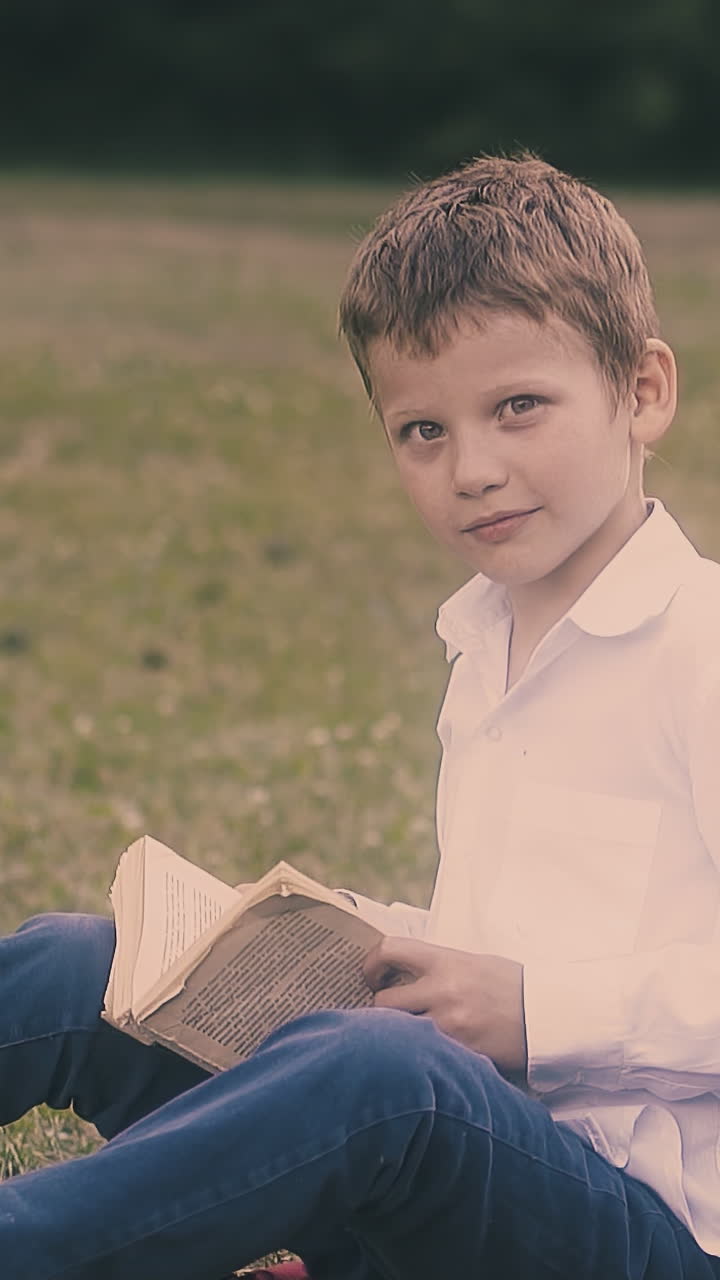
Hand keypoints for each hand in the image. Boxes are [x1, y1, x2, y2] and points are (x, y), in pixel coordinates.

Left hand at [363, 937, 527, 1077]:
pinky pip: (427, 1056)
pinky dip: (425, 1057)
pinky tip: (433, 1057)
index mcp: (445, 961)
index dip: (370, 963)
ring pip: (399, 1034)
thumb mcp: (473, 962)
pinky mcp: (461, 1054)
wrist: (550, 1014)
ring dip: (399, 1037)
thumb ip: (437, 966)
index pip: (389, 950)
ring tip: (408, 1037)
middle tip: (390, 1015)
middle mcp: (442, 990)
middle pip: (383, 1002)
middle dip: (380, 1010)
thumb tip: (401, 972)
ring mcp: (450, 1025)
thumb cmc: (512, 985)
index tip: (372, 976)